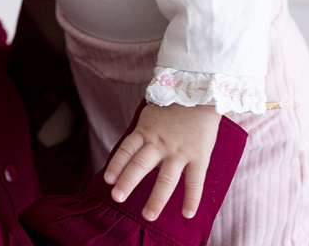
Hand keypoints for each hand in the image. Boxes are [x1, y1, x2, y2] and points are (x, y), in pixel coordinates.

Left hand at [103, 103, 220, 220]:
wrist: (200, 92)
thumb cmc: (173, 105)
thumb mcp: (151, 115)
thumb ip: (144, 133)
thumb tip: (133, 151)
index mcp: (146, 131)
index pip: (126, 149)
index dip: (116, 164)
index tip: (108, 179)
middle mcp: (159, 142)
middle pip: (140, 165)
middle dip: (127, 182)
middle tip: (117, 198)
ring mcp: (179, 151)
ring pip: (165, 178)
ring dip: (156, 198)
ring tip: (148, 216)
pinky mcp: (198, 156)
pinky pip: (194, 180)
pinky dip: (191, 198)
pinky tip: (187, 214)